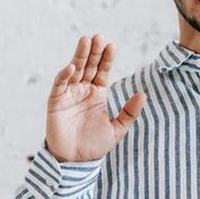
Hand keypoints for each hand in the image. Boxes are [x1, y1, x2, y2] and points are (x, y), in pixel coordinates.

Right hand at [45, 34, 145, 162]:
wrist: (75, 162)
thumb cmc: (95, 145)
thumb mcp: (117, 129)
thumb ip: (129, 112)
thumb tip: (143, 95)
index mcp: (98, 94)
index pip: (103, 71)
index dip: (107, 58)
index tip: (112, 45)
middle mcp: (83, 90)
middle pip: (89, 66)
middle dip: (93, 52)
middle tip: (98, 36)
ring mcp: (69, 94)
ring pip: (74, 70)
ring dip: (79, 56)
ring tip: (86, 41)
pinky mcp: (56, 102)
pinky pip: (60, 85)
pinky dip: (64, 75)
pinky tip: (72, 67)